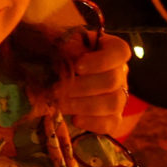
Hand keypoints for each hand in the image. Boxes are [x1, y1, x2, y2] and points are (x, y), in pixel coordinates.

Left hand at [14, 24, 129, 133]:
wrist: (46, 75)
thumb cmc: (54, 54)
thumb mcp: (58, 43)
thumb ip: (68, 46)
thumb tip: (77, 56)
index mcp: (109, 48)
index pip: (119, 51)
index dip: (101, 61)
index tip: (77, 66)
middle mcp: (119, 72)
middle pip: (113, 80)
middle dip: (82, 87)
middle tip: (57, 90)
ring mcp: (118, 95)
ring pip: (113, 103)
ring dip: (84, 105)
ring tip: (60, 104)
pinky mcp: (111, 117)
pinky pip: (111, 123)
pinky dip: (92, 123)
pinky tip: (74, 119)